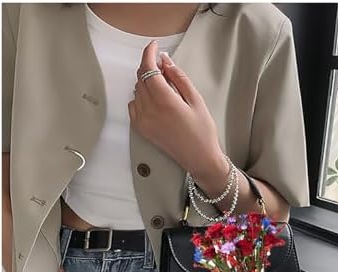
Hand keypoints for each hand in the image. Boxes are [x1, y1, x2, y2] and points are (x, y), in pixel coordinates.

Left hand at [128, 40, 223, 175]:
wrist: (200, 159)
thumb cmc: (203, 132)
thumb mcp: (196, 100)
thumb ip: (179, 78)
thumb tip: (165, 61)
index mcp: (165, 101)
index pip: (148, 68)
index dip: (150, 53)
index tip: (155, 46)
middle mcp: (150, 110)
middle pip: (141, 77)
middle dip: (150, 67)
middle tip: (165, 67)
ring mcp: (143, 120)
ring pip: (137, 90)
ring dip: (147, 81)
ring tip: (165, 86)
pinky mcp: (142, 129)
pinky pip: (134, 105)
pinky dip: (141, 97)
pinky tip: (155, 100)